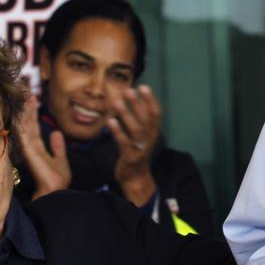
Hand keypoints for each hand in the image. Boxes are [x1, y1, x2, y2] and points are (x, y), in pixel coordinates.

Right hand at [13, 94, 70, 198]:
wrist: (55, 194)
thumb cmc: (57, 182)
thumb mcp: (60, 161)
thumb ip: (58, 148)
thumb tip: (56, 133)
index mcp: (37, 148)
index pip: (33, 126)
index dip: (32, 111)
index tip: (31, 96)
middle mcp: (30, 147)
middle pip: (27, 121)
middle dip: (26, 104)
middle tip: (23, 86)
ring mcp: (28, 148)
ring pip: (25, 123)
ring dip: (24, 107)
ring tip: (23, 92)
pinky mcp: (29, 152)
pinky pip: (24, 132)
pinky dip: (22, 120)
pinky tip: (21, 108)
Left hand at [107, 85, 160, 206]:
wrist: (136, 178)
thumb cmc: (137, 153)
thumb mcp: (142, 137)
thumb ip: (139, 121)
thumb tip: (133, 101)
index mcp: (153, 132)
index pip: (155, 114)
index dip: (150, 100)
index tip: (143, 86)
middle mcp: (149, 138)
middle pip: (145, 119)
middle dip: (137, 103)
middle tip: (128, 90)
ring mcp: (140, 148)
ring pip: (135, 129)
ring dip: (126, 114)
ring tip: (117, 102)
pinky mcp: (130, 157)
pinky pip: (123, 142)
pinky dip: (117, 131)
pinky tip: (110, 121)